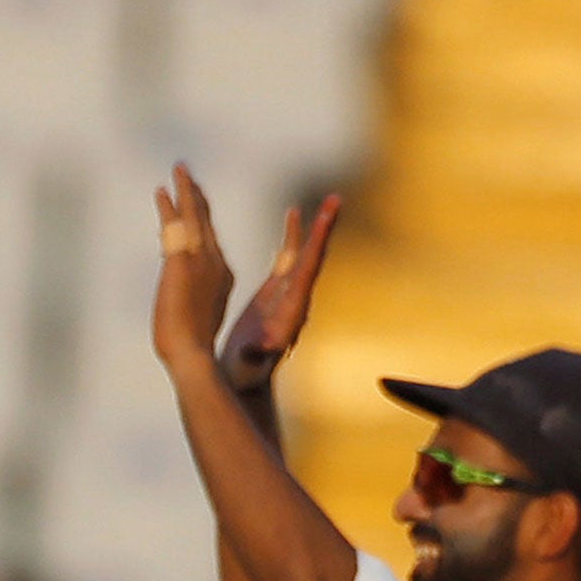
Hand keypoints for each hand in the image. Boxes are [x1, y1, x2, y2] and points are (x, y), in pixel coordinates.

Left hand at [151, 163, 235, 374]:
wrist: (190, 354)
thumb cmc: (191, 349)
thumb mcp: (198, 318)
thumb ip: (198, 303)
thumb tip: (189, 303)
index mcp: (221, 277)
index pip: (211, 240)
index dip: (204, 219)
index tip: (197, 203)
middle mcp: (214, 263)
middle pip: (205, 221)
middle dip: (196, 196)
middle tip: (188, 176)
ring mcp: (199, 260)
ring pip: (193, 215)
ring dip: (185, 190)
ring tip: (179, 169)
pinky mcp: (181, 262)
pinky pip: (175, 224)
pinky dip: (169, 205)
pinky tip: (162, 189)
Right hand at [219, 195, 340, 391]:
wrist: (243, 382)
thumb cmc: (244, 375)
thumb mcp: (248, 365)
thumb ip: (255, 355)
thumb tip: (260, 346)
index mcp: (291, 310)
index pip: (306, 269)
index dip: (316, 243)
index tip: (327, 218)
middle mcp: (296, 299)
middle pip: (314, 256)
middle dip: (325, 228)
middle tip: (337, 199)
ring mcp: (287, 294)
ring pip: (305, 253)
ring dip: (316, 227)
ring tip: (330, 200)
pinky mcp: (275, 292)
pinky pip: (288, 258)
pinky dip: (293, 236)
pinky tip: (293, 214)